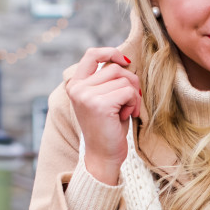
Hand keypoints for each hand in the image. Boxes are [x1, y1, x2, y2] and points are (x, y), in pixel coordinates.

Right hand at [65, 47, 140, 184]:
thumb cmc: (108, 128)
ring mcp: (86, 95)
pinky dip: (134, 103)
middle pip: (115, 68)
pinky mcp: (99, 104)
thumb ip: (108, 80)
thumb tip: (126, 60)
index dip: (111, 52)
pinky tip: (127, 116)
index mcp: (76, 85)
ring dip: (133, 95)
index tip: (125, 61)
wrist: (103, 156)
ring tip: (126, 111)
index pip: (91, 55)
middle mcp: (77, 88)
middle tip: (131, 103)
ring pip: (124, 80)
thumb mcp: (105, 98)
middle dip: (130, 83)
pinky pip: (128, 92)